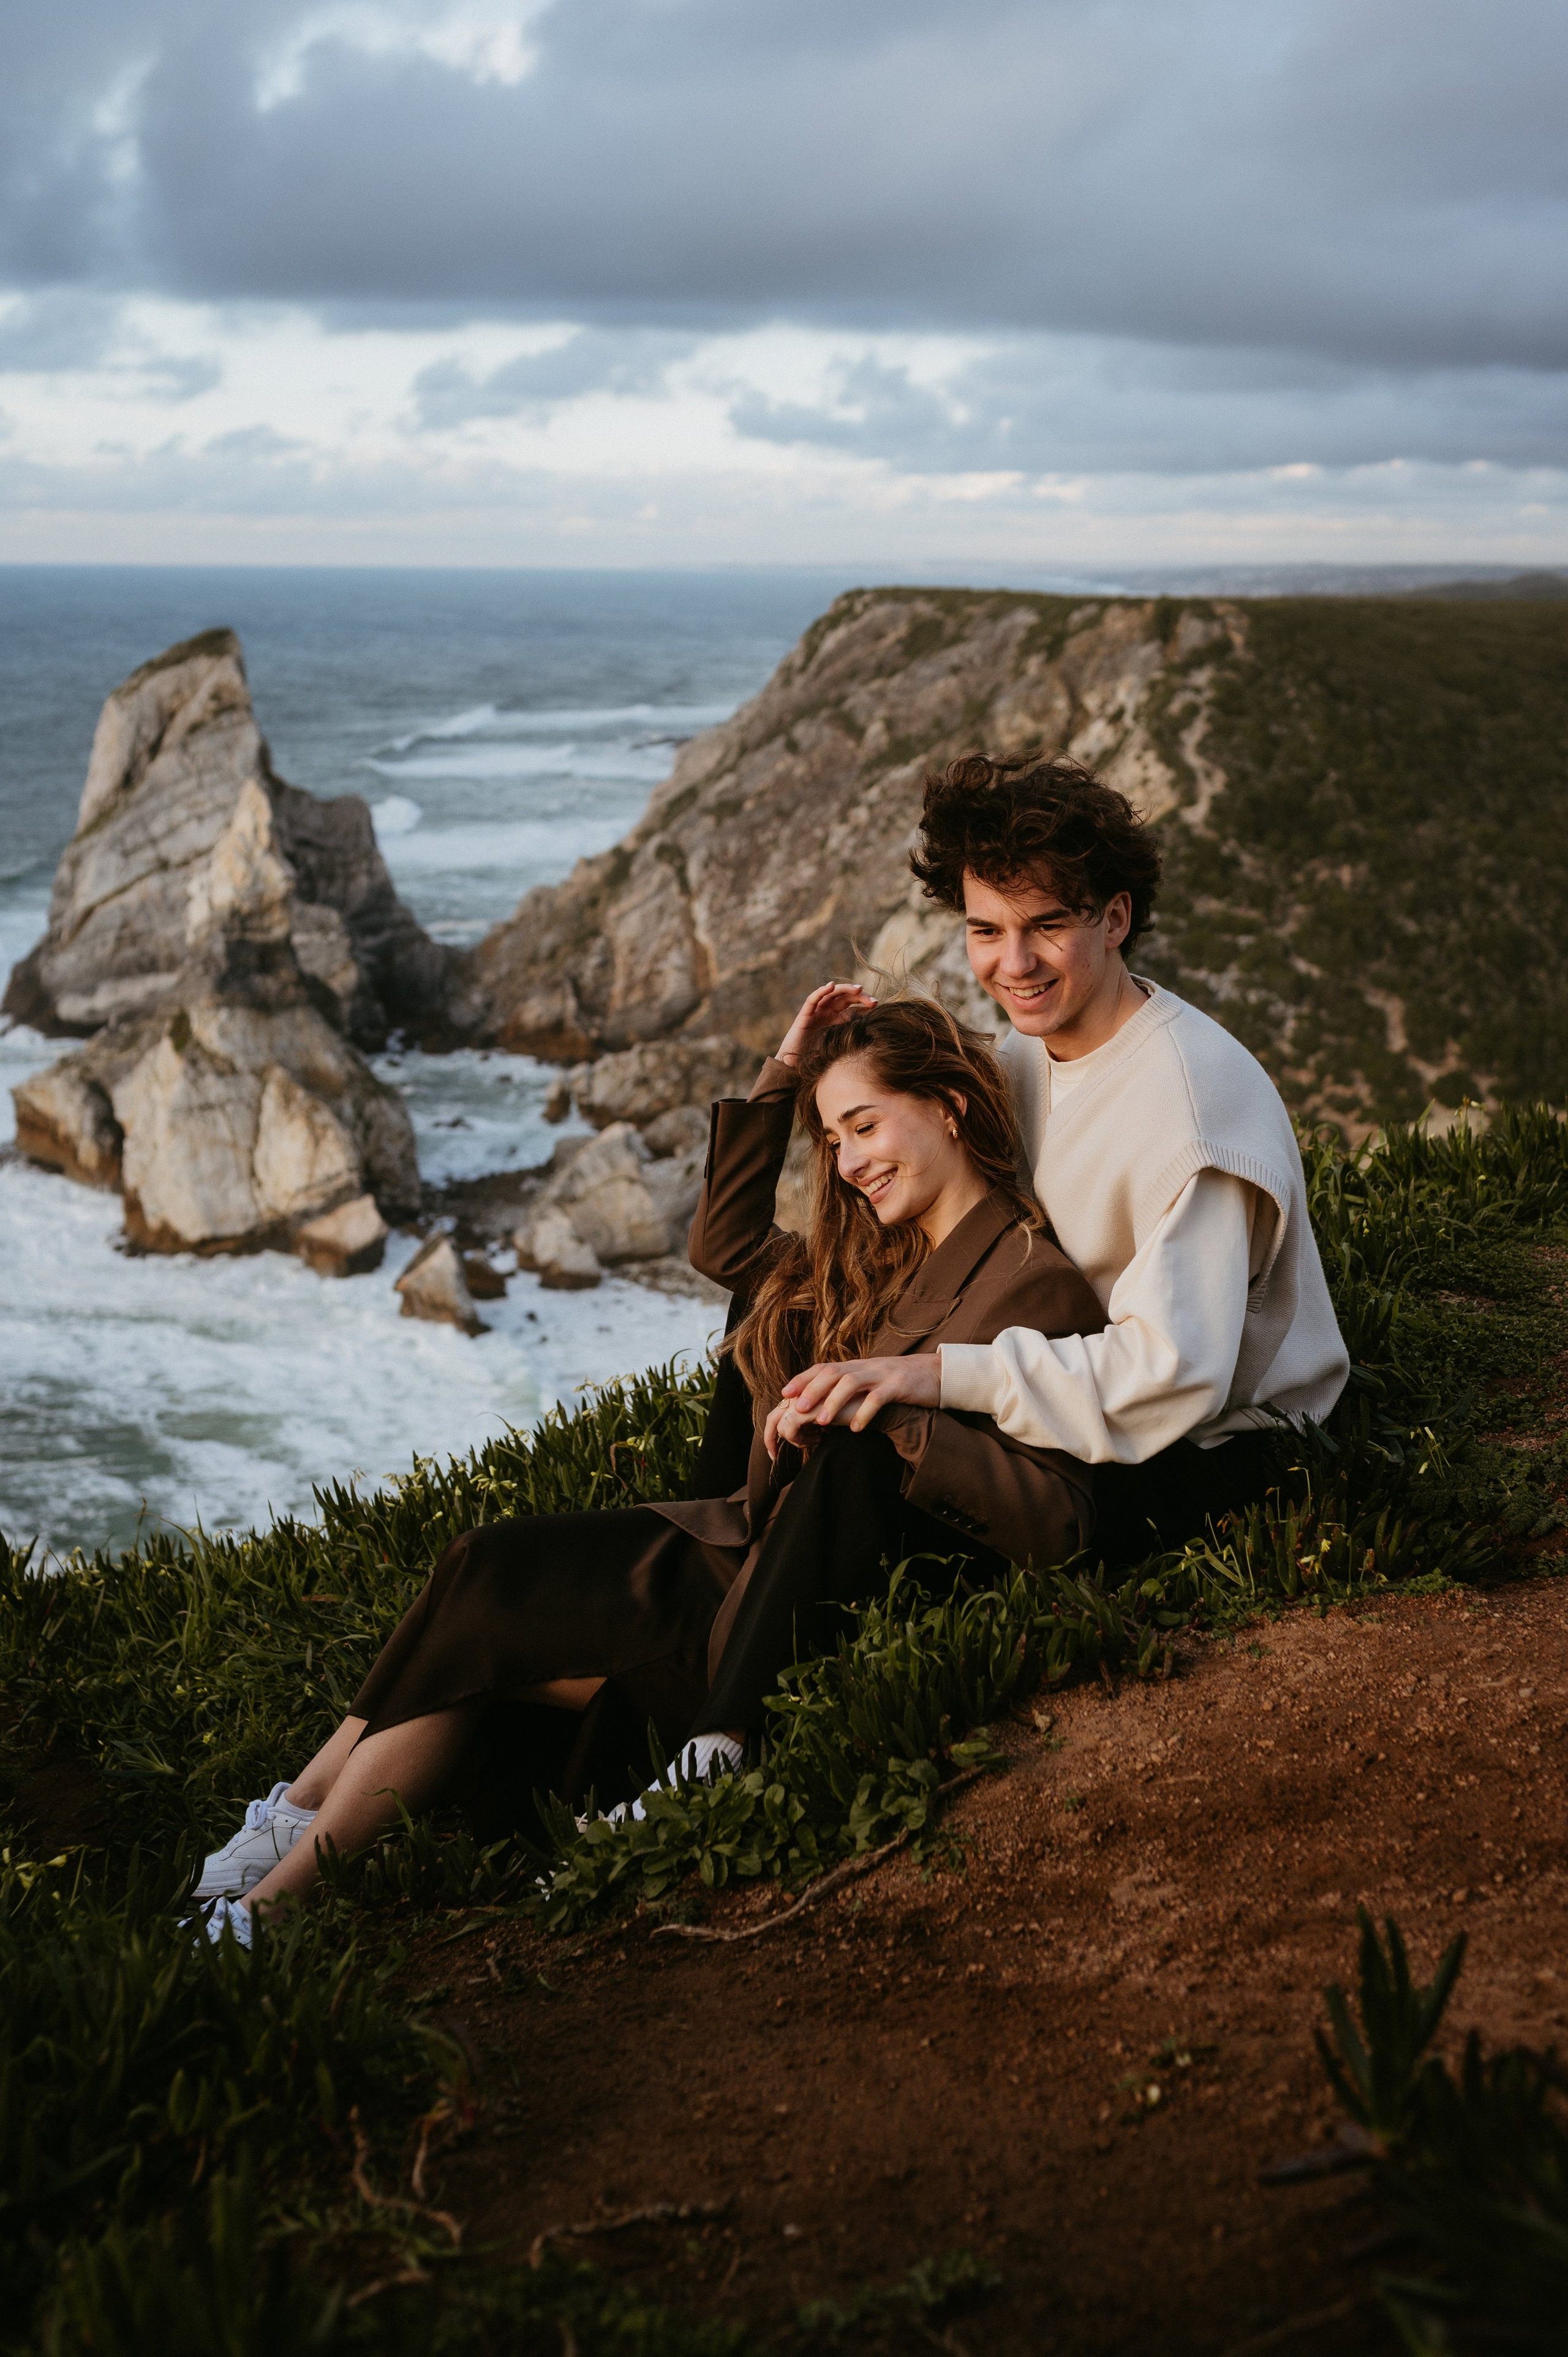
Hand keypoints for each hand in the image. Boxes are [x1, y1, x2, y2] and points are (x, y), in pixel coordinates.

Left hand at [763, 1353, 940, 1457]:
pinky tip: (855, 1429)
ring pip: (852, 1382)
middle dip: (812, 1389)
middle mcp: (864, 1367)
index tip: (785, 1393)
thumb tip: (820, 1405)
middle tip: (797, 1409)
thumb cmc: (897, 1383)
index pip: (823, 1368)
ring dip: (834, 1401)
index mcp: (855, 1366)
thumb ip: (848, 1389)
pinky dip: (864, 1413)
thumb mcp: (869, 1381)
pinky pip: (879, 1398)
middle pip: (832, 1372)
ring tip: (822, 1422)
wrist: (934, 1373)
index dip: (803, 1378)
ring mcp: (881, 1375)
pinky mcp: (899, 1386)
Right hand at [774, 979, 874, 1067]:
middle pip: (845, 999)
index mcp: (837, 1021)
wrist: (794, 1068)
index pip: (853, 1009)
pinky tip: (831, 986)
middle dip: (859, 997)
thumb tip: (873, 1037)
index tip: (877, 1007)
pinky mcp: (804, 1015)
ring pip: (831, 995)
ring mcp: (816, 1013)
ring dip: (845, 990)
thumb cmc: (817, 1061)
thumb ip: (851, 1040)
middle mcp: (827, 1014)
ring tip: (858, 989)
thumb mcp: (839, 1049)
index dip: (864, 1006)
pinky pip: (812, 1000)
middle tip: (873, 1001)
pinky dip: (821, 991)